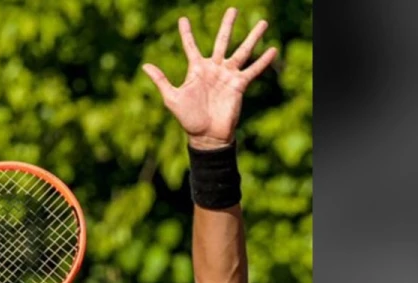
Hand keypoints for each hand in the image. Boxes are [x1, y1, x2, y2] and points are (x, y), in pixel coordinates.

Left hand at [142, 8, 276, 149]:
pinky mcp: (239, 85)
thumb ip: (161, 80)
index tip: (183, 19)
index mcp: (196, 69)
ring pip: (242, 51)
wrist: (207, 135)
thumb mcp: (172, 98)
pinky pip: (253, 70)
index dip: (186, 33)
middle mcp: (214, 69)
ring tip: (263, 22)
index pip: (190, 47)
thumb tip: (145, 65)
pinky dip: (263, 61)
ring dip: (252, 37)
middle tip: (233, 9)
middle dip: (227, 25)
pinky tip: (272, 50)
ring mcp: (227, 75)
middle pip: (221, 41)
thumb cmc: (188, 118)